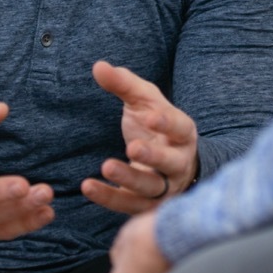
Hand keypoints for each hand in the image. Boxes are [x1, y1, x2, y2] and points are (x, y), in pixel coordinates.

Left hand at [82, 61, 198, 214]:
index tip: (151, 116)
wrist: (169, 164)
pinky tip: (88, 186)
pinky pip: (130, 205)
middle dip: (153, 157)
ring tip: (106, 166)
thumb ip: (124, 84)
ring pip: (151, 188)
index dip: (167, 124)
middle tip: (133, 148)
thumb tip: (98, 66)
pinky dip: (109, 198)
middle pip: (170, 163)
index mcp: (183, 134)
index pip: (179, 129)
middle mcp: (179, 163)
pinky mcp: (147, 205)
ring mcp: (165, 187)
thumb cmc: (154, 126)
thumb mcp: (144, 101)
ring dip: (129, 180)